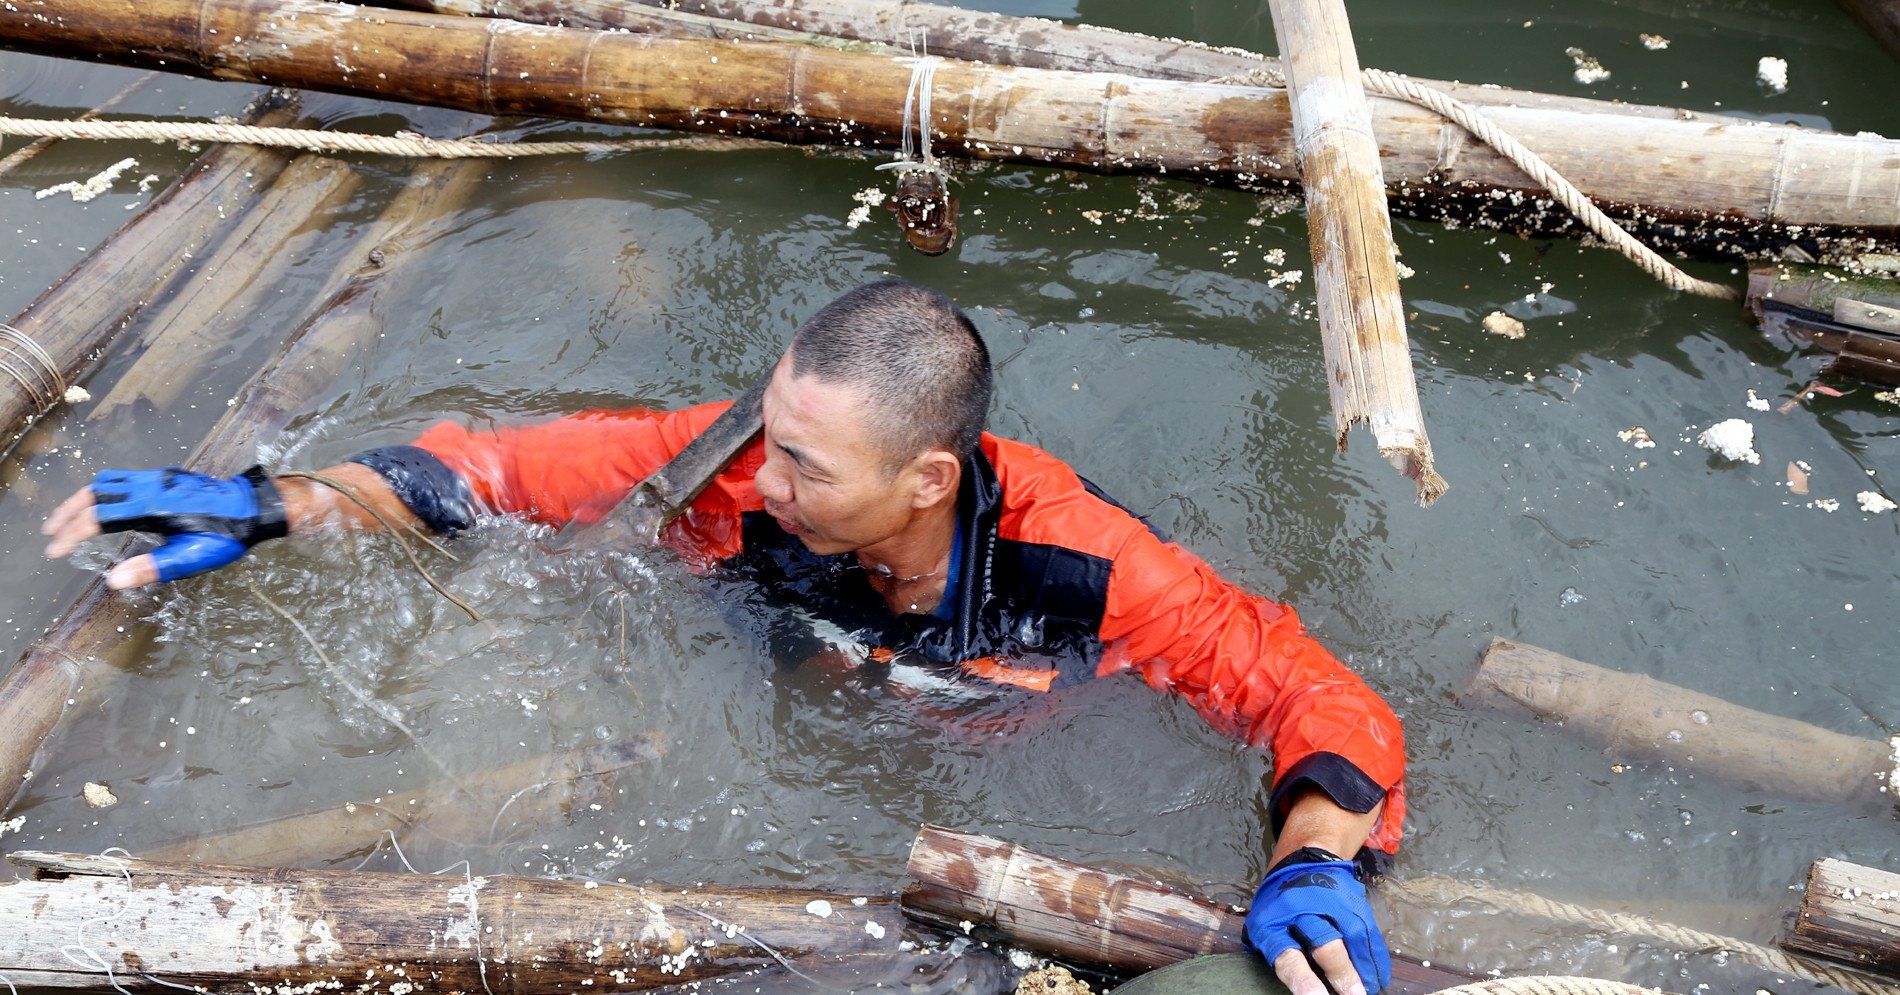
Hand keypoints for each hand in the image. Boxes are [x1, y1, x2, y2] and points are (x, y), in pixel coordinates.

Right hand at [42, 467, 287, 587]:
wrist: (253, 507)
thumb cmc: (226, 535)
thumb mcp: (192, 557)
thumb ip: (153, 568)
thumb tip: (114, 580)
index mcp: (151, 507)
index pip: (98, 519)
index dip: (72, 535)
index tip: (55, 551)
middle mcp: (149, 487)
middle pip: (94, 494)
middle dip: (68, 514)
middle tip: (50, 532)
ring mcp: (157, 479)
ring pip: (107, 482)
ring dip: (83, 499)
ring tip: (69, 518)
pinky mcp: (165, 477)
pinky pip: (123, 479)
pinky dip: (103, 491)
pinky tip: (104, 505)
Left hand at [1245, 855, 1390, 994]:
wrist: (1306, 860)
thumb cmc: (1279, 903)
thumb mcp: (1264, 923)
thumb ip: (1276, 951)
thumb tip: (1297, 984)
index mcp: (1273, 923)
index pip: (1287, 955)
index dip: (1302, 979)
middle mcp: (1303, 911)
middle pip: (1326, 946)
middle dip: (1343, 974)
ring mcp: (1333, 905)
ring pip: (1353, 940)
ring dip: (1364, 971)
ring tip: (1368, 990)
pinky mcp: (1354, 902)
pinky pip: (1370, 934)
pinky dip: (1375, 958)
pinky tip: (1377, 976)